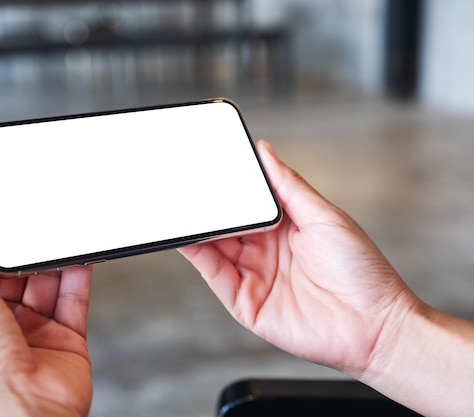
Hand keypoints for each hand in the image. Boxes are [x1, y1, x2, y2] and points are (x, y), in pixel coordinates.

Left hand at [0, 187, 91, 416]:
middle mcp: (0, 323)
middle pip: (16, 271)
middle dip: (24, 246)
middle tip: (33, 215)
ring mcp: (35, 330)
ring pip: (47, 280)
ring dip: (53, 256)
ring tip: (61, 228)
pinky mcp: (67, 336)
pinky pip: (74, 296)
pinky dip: (79, 272)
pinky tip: (81, 252)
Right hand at [179, 140, 416, 376]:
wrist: (375, 325)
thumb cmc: (361, 271)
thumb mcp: (324, 216)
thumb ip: (288, 185)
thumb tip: (265, 151)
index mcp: (285, 228)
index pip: (247, 203)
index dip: (228, 188)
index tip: (208, 167)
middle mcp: (266, 252)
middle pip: (227, 225)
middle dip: (206, 206)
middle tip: (185, 184)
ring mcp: (254, 277)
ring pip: (214, 247)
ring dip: (195, 228)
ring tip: (178, 206)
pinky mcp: (246, 303)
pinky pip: (215, 274)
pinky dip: (196, 255)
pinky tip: (185, 236)